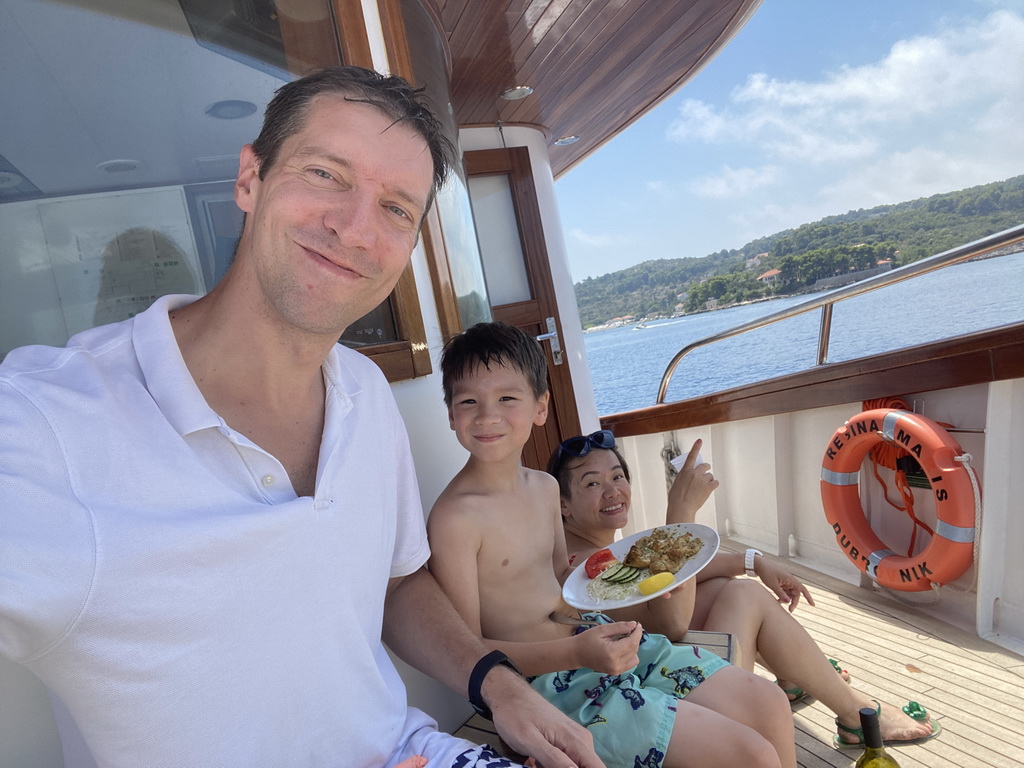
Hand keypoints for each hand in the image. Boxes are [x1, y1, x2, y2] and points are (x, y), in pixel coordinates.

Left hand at [486, 668, 605, 767]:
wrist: (507, 692)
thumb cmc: (515, 715)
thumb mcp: (530, 741)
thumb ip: (554, 760)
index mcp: (577, 742)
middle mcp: (581, 741)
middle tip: (538, 765)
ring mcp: (574, 740)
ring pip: (575, 766)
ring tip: (536, 762)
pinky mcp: (565, 740)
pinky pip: (566, 760)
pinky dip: (553, 765)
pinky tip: (536, 761)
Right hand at [573, 621, 641, 673]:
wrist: (576, 654)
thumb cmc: (587, 639)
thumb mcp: (602, 630)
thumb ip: (619, 627)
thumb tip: (635, 624)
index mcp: (612, 653)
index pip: (632, 643)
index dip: (637, 633)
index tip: (637, 624)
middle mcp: (616, 664)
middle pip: (634, 649)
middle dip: (635, 638)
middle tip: (629, 629)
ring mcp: (617, 670)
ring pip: (635, 657)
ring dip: (632, 647)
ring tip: (623, 640)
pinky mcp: (616, 672)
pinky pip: (630, 663)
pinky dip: (629, 654)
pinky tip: (621, 648)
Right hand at [666, 439, 718, 524]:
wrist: (681, 508)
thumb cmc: (676, 498)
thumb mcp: (677, 484)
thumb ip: (684, 477)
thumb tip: (690, 477)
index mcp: (684, 471)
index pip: (691, 456)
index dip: (696, 447)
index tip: (700, 440)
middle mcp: (694, 473)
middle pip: (705, 466)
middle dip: (705, 469)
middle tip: (703, 475)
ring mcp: (701, 480)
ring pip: (710, 475)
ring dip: (708, 480)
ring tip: (703, 488)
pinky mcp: (708, 487)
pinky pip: (715, 482)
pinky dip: (713, 485)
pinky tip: (710, 488)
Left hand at [753, 558, 813, 611]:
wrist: (759, 565)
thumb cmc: (766, 573)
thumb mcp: (773, 585)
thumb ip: (781, 594)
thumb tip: (788, 602)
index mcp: (790, 579)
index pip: (802, 589)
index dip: (808, 597)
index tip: (812, 605)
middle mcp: (790, 581)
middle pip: (796, 594)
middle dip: (793, 602)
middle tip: (790, 610)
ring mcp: (785, 582)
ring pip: (790, 594)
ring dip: (786, 600)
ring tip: (778, 603)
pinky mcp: (781, 583)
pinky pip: (785, 592)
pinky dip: (782, 597)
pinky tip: (777, 600)